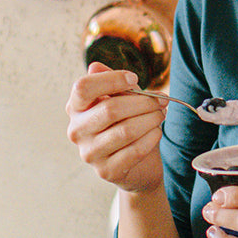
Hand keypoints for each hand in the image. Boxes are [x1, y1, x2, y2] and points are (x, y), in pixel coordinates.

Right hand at [66, 62, 167, 193]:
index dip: (112, 79)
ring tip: (161, 115)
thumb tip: (96, 66)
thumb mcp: (121, 100)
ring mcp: (89, 153)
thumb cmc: (127, 124)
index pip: (83, 87)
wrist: (137, 166)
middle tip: (161, 101)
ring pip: (126, 130)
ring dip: (151, 119)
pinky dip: (151, 138)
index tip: (135, 79)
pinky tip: (157, 132)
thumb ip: (111, 83)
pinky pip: (134, 151)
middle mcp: (76, 131)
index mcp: (75, 108)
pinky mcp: (106, 171)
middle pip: (110, 108)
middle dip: (143, 102)